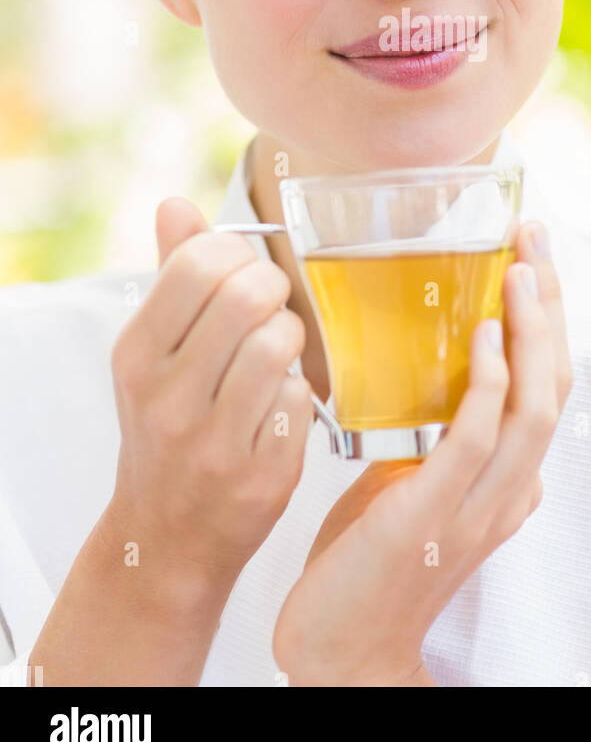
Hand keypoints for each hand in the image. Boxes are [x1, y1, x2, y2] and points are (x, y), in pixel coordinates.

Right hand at [105, 197, 313, 595]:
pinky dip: (300, 396)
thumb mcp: (152, 354)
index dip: (238, 255)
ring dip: (292, 339)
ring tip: (279, 355)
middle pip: (248, 295)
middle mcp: (166, 398)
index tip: (243, 274)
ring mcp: (212, 443)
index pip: (199, 262)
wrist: (166, 537)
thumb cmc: (167, 426)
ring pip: (280, 343)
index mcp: (136, 354)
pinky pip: (302, 400)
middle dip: (274, 290)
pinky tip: (279, 409)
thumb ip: (170, 274)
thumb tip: (175, 204)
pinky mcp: (260, 478)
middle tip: (272, 309)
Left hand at [272, 220, 571, 685]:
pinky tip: (483, 334)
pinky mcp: (432, 516)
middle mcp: (510, 492)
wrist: (340, 650)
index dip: (548, 319)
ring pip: (532, 407)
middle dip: (550, 306)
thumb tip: (425, 372)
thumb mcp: (412, 483)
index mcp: (508, 482)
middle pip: (555, 385)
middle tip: (534, 237)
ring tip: (519, 270)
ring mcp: (478, 507)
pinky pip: (476, 439)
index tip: (532, 257)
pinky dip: (487, 383)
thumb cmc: (370, 564)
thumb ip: (434, 436)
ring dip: (531, 332)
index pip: (548, 387)